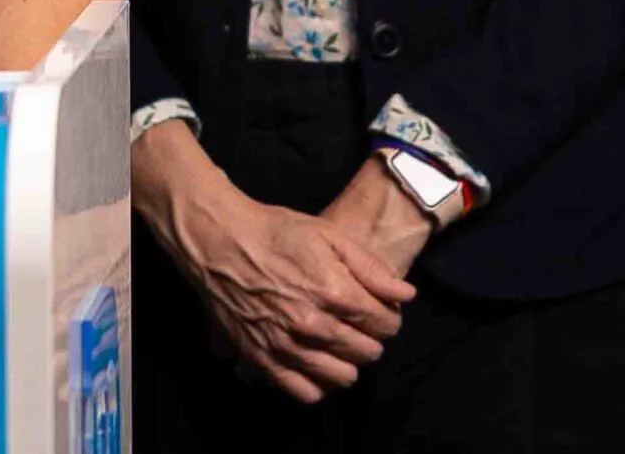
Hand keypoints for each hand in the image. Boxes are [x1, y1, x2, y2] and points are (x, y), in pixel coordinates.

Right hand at [135, 121, 415, 403]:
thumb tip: (405, 295)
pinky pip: (305, 392)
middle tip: (356, 325)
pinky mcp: (262, 358)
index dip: (388, 318)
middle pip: (367, 353)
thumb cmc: (274, 232)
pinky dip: (317, 383)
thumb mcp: (329, 235)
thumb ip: (371, 268)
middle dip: (370, 339)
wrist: (218, 240)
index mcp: (334, 291)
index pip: (385, 325)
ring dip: (347, 363)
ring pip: (342, 377)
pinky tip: (313, 362)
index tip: (377, 310)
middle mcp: (313, 324)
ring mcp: (286, 345)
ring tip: (337, 345)